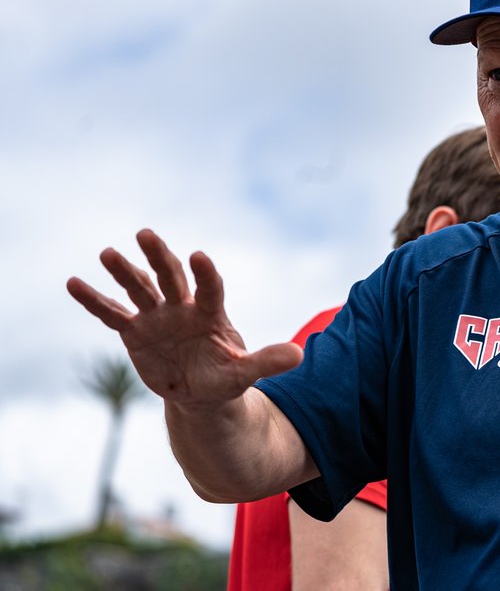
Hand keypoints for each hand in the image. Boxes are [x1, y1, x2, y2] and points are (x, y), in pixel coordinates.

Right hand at [67, 229, 301, 405]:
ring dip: (124, 272)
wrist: (199, 392)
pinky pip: (111, 314)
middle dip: (159, 256)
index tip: (200, 256)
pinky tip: (73, 283)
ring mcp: (157, 317)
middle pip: (171, 277)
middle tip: (146, 234)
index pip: (209, 288)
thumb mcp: (245, 373)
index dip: (205, 273)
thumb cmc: (224, 376)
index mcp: (211, 313)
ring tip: (107, 253)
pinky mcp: (134, 331)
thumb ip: (267, 361)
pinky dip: (93, 300)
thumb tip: (299, 355)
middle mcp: (183, 307)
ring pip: (139, 289)